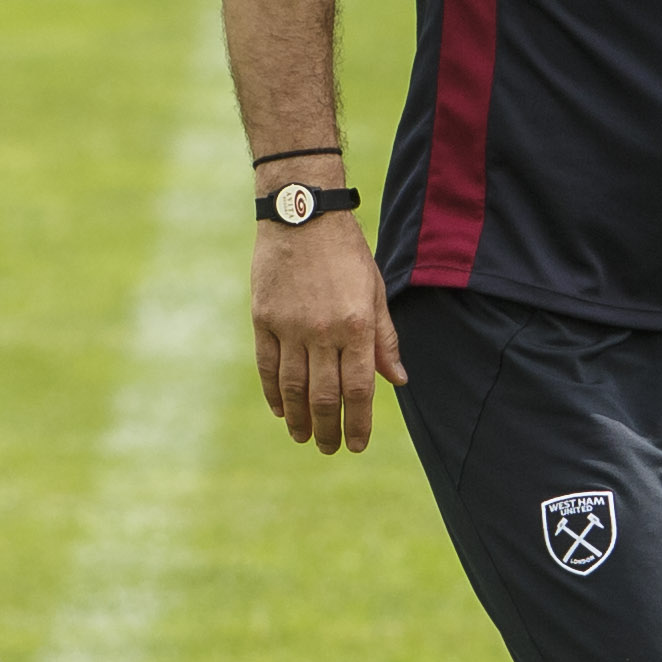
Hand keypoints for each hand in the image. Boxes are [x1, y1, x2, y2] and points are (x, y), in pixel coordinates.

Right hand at [253, 214, 402, 454]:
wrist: (301, 213)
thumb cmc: (346, 252)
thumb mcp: (375, 290)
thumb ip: (385, 338)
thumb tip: (398, 380)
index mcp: (356, 325)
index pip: (359, 388)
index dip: (359, 422)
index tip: (357, 444)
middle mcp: (322, 331)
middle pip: (324, 396)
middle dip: (328, 429)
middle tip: (329, 449)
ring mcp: (289, 326)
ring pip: (293, 387)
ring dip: (298, 418)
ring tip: (302, 437)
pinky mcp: (263, 318)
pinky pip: (267, 366)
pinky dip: (273, 392)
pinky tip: (279, 409)